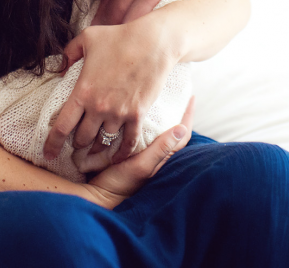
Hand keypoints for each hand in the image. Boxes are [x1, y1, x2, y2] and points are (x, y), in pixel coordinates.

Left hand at [46, 17, 178, 162]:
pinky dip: (122, 152)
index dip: (52, 143)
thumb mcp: (87, 38)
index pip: (62, 126)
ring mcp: (119, 113)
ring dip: (98, 147)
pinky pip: (128, 142)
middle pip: (82, 138)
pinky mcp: (137, 115)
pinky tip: (117, 157)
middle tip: (76, 143)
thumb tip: (59, 68)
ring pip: (103, 142)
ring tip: (95, 149)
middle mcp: (99, 107)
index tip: (48, 153)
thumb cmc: (119, 37)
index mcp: (82, 92)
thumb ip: (69, 53)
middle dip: (77, 143)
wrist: (153, 43)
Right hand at [80, 97, 194, 209]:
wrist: (97, 196)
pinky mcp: (127, 153)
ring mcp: (141, 154)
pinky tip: (135, 111)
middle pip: (170, 130)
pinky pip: (138, 133)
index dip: (187, 116)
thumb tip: (182, 128)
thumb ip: (160, 149)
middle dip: (175, 112)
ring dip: (158, 115)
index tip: (191, 97)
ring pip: (155, 131)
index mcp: (162, 158)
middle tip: (174, 93)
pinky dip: (140, 122)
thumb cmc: (121, 183)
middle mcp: (154, 155)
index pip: (182, 134)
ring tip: (157, 97)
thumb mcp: (141, 166)